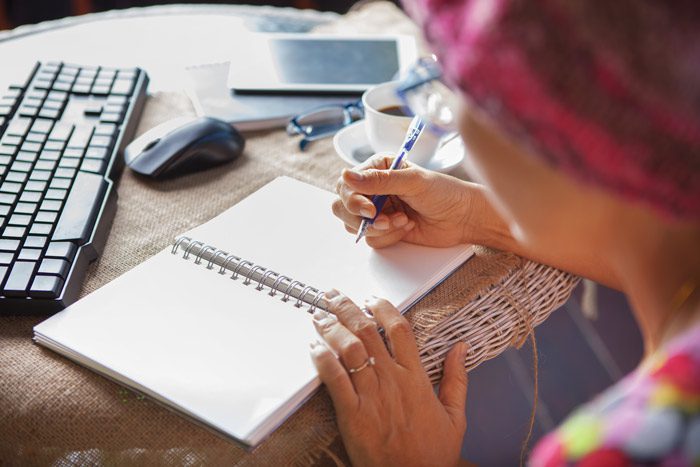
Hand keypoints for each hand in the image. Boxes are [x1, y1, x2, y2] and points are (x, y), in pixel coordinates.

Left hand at [310, 289, 469, 466]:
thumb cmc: (431, 455)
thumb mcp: (455, 416)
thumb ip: (457, 378)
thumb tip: (461, 349)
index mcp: (416, 378)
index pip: (399, 330)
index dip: (383, 308)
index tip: (371, 299)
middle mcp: (392, 381)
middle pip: (368, 332)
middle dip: (347, 308)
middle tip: (334, 296)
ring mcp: (371, 397)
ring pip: (349, 350)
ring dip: (332, 327)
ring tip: (320, 315)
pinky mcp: (352, 415)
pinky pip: (335, 380)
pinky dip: (323, 360)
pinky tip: (314, 347)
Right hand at [333, 154, 503, 248]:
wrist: (464, 218)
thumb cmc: (445, 193)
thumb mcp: (413, 181)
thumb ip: (379, 180)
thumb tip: (346, 175)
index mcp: (378, 168)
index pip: (347, 184)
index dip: (352, 199)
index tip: (369, 210)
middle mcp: (374, 189)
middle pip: (343, 206)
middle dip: (361, 218)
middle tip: (383, 221)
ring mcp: (378, 211)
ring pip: (354, 226)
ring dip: (379, 228)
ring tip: (403, 221)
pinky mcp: (385, 230)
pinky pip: (371, 239)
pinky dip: (389, 237)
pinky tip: (407, 227)